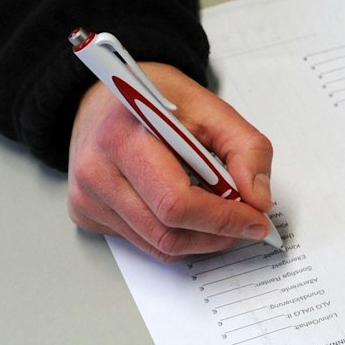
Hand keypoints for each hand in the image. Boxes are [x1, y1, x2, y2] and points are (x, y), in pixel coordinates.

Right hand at [67, 63, 275, 262]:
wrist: (106, 99)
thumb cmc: (155, 100)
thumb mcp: (211, 108)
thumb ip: (247, 148)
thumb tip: (258, 199)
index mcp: (124, 137)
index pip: (176, 202)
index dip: (223, 218)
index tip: (257, 220)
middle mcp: (97, 171)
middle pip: (167, 232)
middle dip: (217, 234)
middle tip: (246, 223)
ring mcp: (87, 196)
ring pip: (158, 245)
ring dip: (201, 240)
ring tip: (221, 217)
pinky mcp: (86, 213)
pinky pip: (142, 243)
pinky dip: (175, 236)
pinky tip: (185, 212)